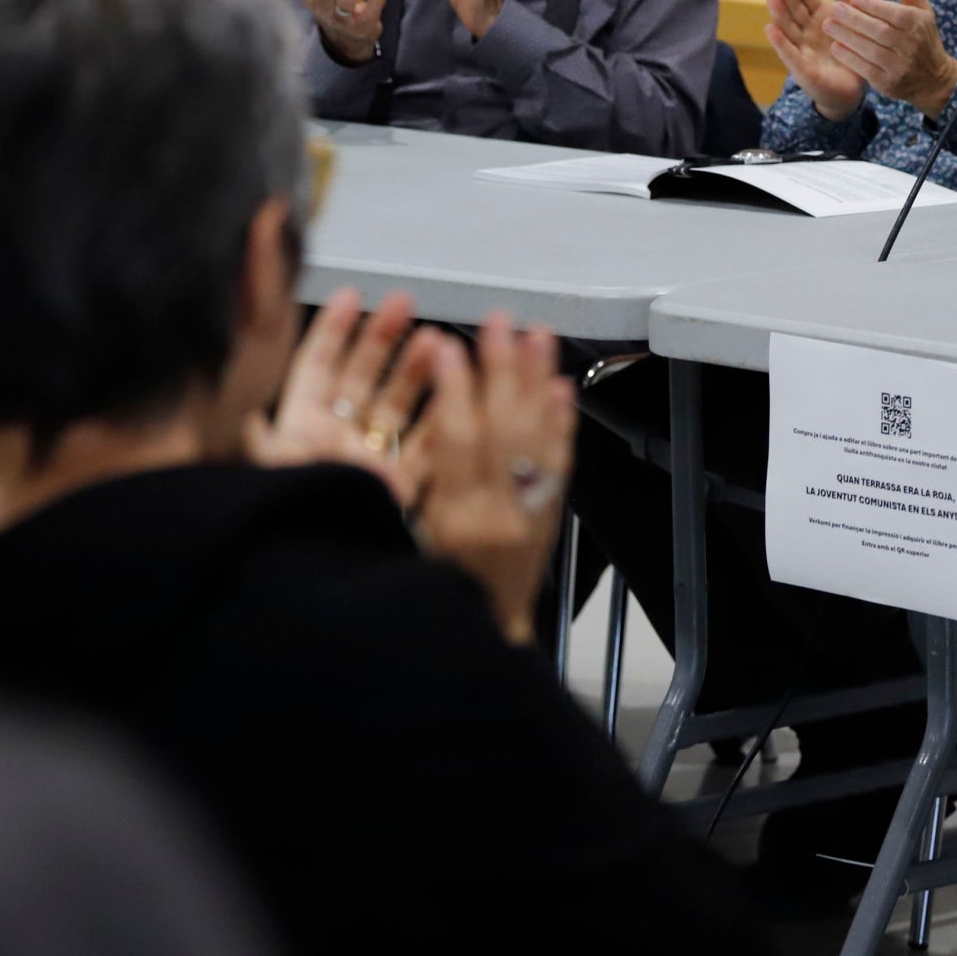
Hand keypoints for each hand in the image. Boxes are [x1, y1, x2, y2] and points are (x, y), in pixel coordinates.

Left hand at [249, 288, 439, 507]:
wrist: (318, 568)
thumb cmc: (286, 513)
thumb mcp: (267, 466)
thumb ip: (259, 436)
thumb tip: (247, 405)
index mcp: (297, 430)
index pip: (315, 368)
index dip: (333, 332)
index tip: (353, 297)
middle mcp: (335, 442)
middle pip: (361, 377)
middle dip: (382, 338)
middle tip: (403, 306)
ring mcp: (369, 462)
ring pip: (396, 404)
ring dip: (417, 370)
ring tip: (436, 341)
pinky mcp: (400, 488)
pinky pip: (426, 444)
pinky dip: (442, 416)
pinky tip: (457, 389)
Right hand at [403, 313, 574, 644]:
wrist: (484, 632)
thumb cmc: (430, 586)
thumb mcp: (404, 539)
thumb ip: (404, 485)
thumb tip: (394, 423)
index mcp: (455, 518)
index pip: (456, 440)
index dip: (452, 388)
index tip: (445, 344)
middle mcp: (498, 511)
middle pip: (502, 427)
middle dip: (502, 368)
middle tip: (499, 323)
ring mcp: (530, 511)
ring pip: (537, 435)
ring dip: (538, 380)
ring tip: (537, 335)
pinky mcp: (550, 513)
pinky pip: (560, 460)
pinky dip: (562, 420)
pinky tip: (563, 387)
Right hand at [762, 0, 864, 121]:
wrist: (852, 90)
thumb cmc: (849, 52)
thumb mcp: (851, 19)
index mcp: (819, 19)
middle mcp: (806, 33)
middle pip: (794, 11)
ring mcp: (802, 50)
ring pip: (788, 29)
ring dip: (779, 13)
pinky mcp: (803, 70)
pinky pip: (790, 55)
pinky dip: (780, 42)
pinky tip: (770, 29)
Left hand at [822, 0, 956, 119]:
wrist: (932, 79)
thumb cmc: (922, 37)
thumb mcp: (921, 11)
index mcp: (918, 24)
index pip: (893, 13)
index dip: (873, 6)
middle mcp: (910, 45)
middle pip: (879, 31)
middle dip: (854, 19)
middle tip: (833, 8)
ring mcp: (899, 66)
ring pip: (870, 50)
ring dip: (847, 37)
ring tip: (828, 25)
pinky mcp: (888, 83)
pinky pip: (866, 69)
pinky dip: (850, 58)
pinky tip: (835, 47)